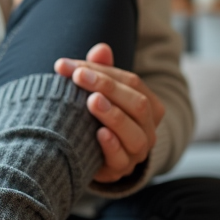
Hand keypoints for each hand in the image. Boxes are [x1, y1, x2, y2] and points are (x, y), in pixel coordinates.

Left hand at [54, 43, 165, 183]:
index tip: (71, 66)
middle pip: (137, 103)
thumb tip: (101, 49)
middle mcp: (148, 128)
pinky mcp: (121, 170)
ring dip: (113, 115)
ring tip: (92, 101)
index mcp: (148, 104)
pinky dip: (112, 146)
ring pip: (134, 132)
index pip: (131, 81)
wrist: (92, 158)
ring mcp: (137, 151)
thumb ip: (100, 71)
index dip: (102, 71)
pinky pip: (122, 159)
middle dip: (107, 87)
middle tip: (79, 77)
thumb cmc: (97, 118)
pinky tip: (98, 133)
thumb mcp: (99, 93)